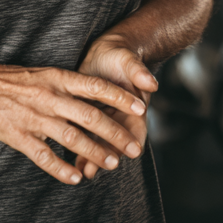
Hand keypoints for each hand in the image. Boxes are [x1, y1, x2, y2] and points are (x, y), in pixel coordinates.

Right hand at [0, 60, 146, 184]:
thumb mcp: (41, 72)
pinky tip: (75, 178)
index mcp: (56, 77)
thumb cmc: (9, 78)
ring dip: (95, 153)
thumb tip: (94, 92)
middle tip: (133, 147)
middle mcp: (49, 97)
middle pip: (90, 116)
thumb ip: (65, 84)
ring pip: (72, 138)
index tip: (140, 107)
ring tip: (113, 164)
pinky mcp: (18, 136)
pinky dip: (61, 169)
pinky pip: (44, 157)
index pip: (96, 87)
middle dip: (115, 133)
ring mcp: (34, 118)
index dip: (120, 98)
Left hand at [74, 35, 158, 179]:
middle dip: (105, 157)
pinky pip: (85, 136)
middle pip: (116, 144)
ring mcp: (103, 119)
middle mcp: (119, 118)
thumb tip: (152, 83)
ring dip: (91, 157)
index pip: (136, 131)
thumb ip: (139, 73)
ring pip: (99, 143)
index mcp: (134, 109)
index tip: (128, 155)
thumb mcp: (129, 62)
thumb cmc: (121, 57)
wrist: (105, 52)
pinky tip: (70, 159)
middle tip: (93, 171)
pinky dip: (79, 147)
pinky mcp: (87, 116)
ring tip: (81, 171)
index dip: (132, 144)